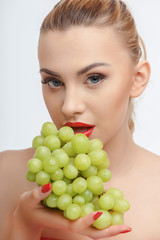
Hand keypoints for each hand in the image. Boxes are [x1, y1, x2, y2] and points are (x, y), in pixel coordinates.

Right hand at [7, 183, 130, 239]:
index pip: (77, 225)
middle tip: (127, 228)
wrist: (29, 214)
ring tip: (126, 220)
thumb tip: (49, 186)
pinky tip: (113, 204)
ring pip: (95, 226)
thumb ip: (38, 195)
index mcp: (61, 221)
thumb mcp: (29, 200)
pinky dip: (104, 212)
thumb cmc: (28, 207)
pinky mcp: (76, 211)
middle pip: (92, 231)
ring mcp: (75, 218)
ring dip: (110, 224)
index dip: (88, 220)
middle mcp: (72, 221)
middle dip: (109, 231)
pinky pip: (92, 214)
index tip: (100, 212)